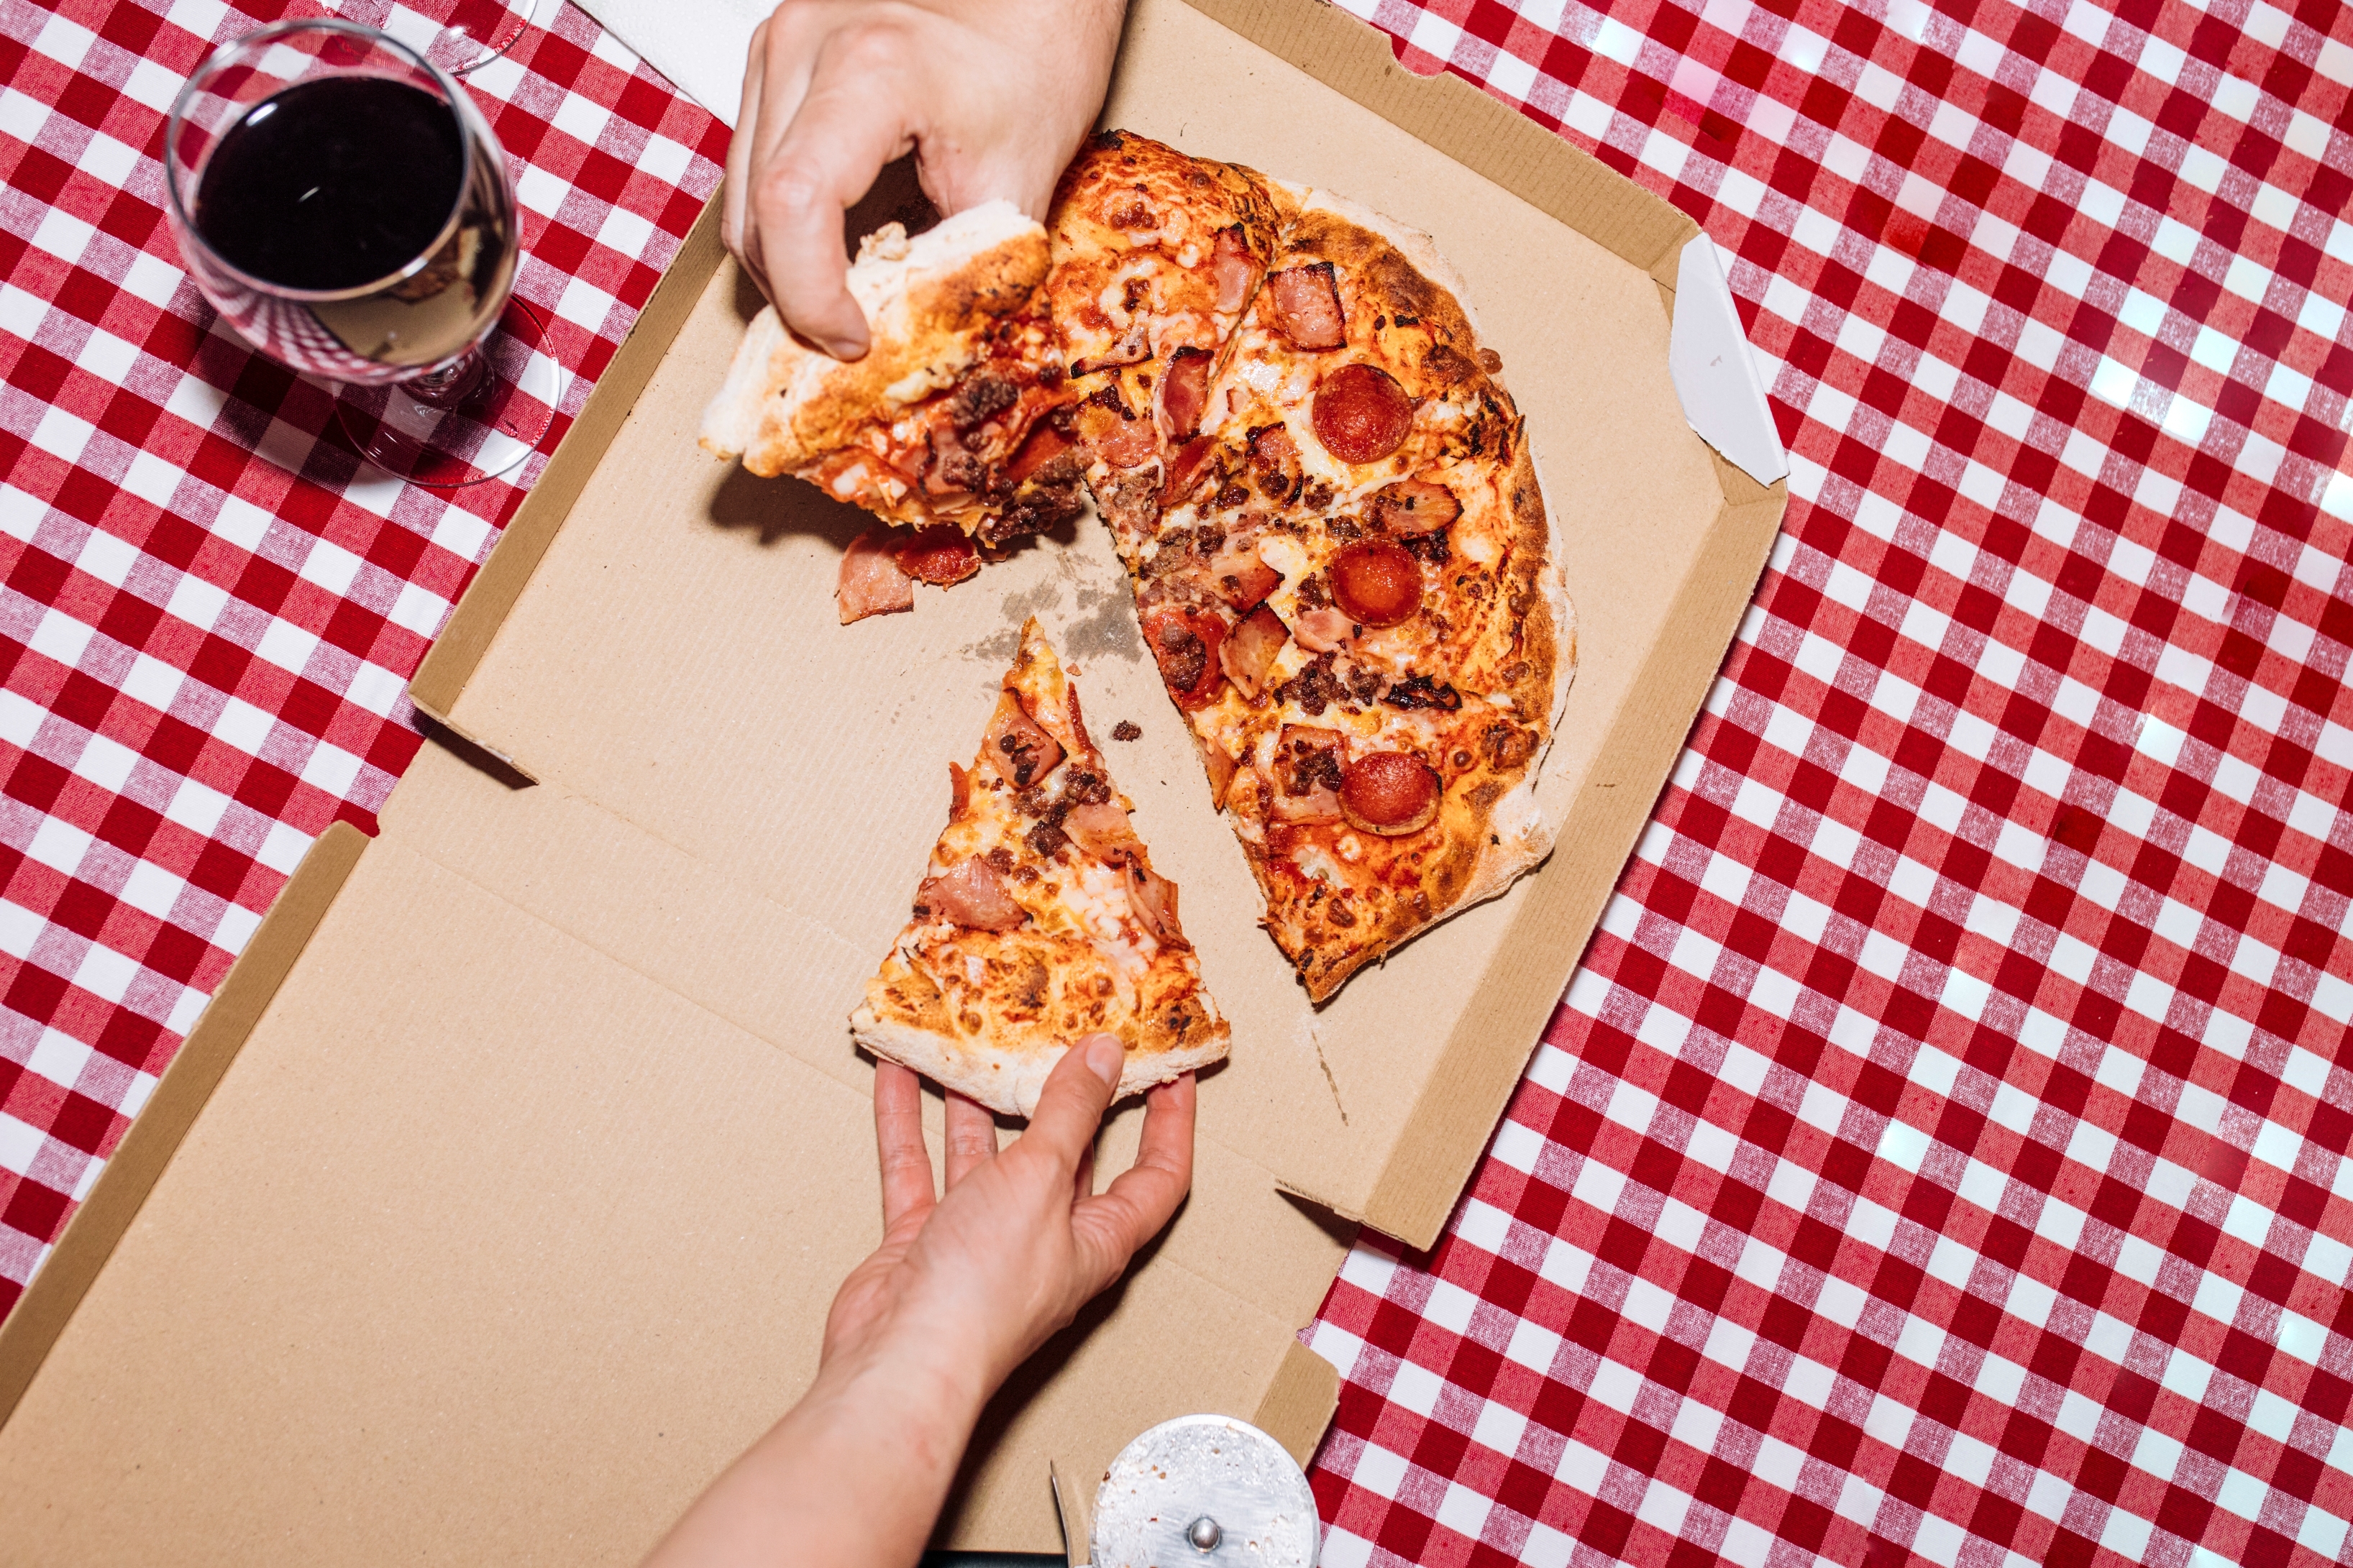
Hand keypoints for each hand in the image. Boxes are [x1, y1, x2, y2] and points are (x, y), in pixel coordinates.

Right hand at [640, 1038, 1192, 1567]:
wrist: (901, 1362)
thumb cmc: (986, 1289)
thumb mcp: (1042, 1179)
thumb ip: (1071, 1113)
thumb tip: (1106, 1056)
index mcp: (1098, 1236)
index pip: (1157, 1174)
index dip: (1171, 1123)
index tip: (1171, 1070)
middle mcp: (1046, 1238)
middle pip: (1066, 1156)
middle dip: (1061, 1097)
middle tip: (1062, 1036)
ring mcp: (982, 1242)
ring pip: (985, 1156)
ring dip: (976, 1102)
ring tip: (974, 1045)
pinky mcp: (924, 1244)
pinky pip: (920, 1170)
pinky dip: (908, 1122)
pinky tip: (899, 1074)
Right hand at [723, 0, 1127, 356]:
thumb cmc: (1037, 61)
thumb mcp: (1016, 183)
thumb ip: (958, 272)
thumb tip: (909, 349)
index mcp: (870, 70)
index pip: (795, 206)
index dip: (812, 296)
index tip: (853, 339)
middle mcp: (803, 45)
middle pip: (755, 212)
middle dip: (796, 296)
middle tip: (852, 338)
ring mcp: (778, 44)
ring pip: (740, 196)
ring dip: (784, 264)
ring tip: (845, 299)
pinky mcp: (773, 56)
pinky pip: (751, 164)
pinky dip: (783, 222)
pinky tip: (835, 247)